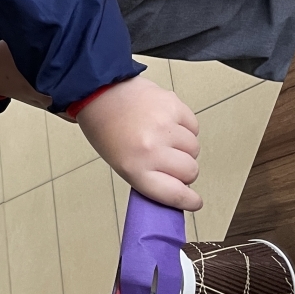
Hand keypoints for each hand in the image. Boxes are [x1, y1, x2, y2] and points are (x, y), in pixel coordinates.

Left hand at [76, 76, 201, 210]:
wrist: (100, 92)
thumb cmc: (107, 129)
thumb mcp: (121, 164)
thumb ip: (150, 178)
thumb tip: (179, 189)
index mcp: (134, 168)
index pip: (174, 194)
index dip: (188, 200)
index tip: (194, 201)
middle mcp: (151, 148)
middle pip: (190, 172)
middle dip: (184, 170)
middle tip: (169, 160)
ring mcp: (164, 126)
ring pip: (194, 149)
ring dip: (184, 147)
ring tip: (163, 137)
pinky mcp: (173, 106)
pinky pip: (194, 127)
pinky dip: (185, 128)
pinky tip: (167, 123)